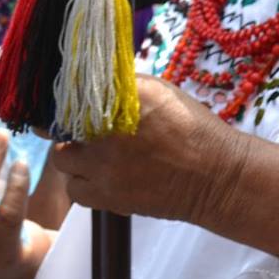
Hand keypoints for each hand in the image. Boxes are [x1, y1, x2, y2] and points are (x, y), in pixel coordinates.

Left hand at [46, 77, 250, 222]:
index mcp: (119, 99)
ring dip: (73, 157)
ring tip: (92, 155)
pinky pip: (77, 191)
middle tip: (83, 130)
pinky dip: (83, 184)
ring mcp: (104, 168)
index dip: (63, 100)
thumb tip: (93, 81)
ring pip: (63, 161)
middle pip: (59, 127)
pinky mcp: (109, 197)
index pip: (70, 93)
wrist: (218, 177)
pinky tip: (101, 177)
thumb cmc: (193, 129)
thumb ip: (121, 85)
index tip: (63, 103)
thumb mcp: (158, 91)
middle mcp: (105, 132)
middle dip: (68, 128)